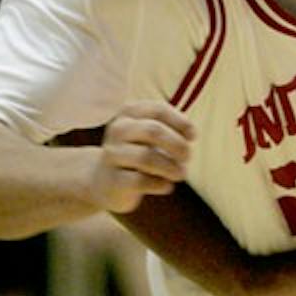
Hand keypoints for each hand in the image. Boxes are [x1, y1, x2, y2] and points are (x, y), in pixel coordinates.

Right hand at [92, 100, 194, 214]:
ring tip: (181, 173)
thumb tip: (191, 134)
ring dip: (171, 167)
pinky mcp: (113, 181)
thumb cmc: (136, 152)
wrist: (103, 180)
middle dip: (177, 144)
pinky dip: (160, 184)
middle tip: (187, 156)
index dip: (180, 122)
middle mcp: (117, 130)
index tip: (192, 136)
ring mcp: (112, 155)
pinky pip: (141, 181)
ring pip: (146, 157)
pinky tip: (166, 185)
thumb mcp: (149, 134)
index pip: (158, 110)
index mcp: (129, 112)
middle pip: (153, 131)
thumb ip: (171, 129)